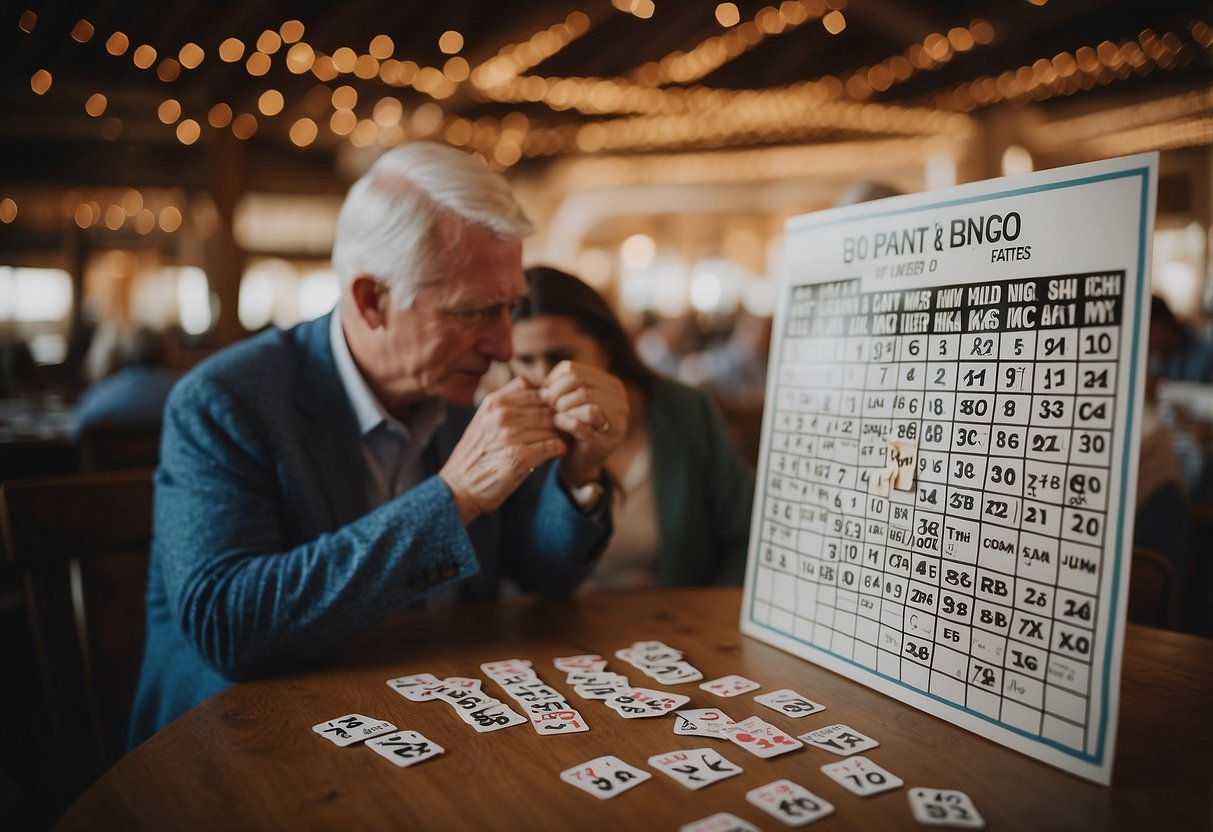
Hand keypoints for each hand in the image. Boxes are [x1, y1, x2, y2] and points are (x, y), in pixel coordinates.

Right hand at [439, 376, 566, 523]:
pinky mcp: (520, 457)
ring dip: (561, 435)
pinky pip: (553, 446)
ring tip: (561, 440)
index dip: (550, 402)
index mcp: (494, 401)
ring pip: (553, 426)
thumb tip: (540, 387)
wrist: (459, 486)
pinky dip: (560, 449)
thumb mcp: (485, 418)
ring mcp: (511, 436)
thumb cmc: (477, 453)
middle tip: (565, 429)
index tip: (555, 413)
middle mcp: (502, 415)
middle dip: (559, 419)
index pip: (537, 391)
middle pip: (547, 409)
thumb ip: (508, 401)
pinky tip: (557, 452)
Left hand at [538, 361, 628, 486]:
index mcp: (611, 385)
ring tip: (554, 415)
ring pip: (584, 397)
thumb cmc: (572, 428)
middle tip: (547, 407)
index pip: (574, 369)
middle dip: (556, 393)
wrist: (580, 462)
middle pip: (578, 381)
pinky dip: (564, 421)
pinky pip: (581, 422)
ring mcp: (617, 420)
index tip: (544, 395)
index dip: (553, 381)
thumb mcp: (565, 402)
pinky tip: (558, 424)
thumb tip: (526, 381)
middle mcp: (620, 399)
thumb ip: (550, 388)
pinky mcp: (607, 440)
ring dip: (562, 406)